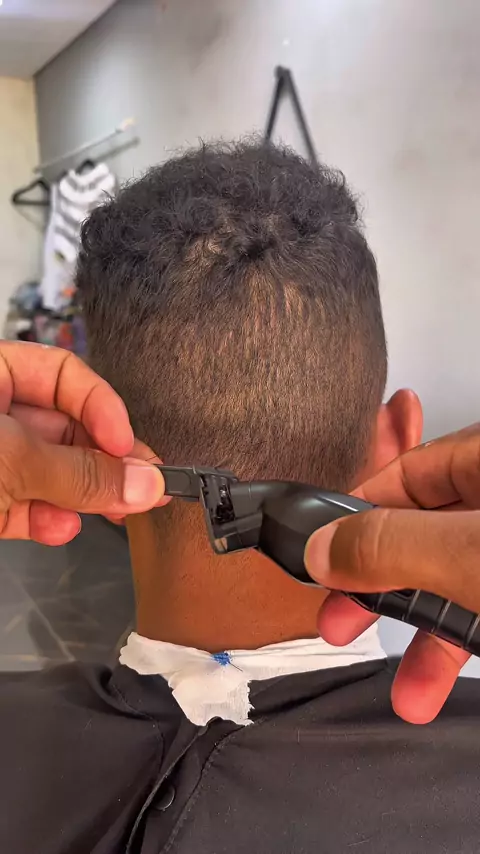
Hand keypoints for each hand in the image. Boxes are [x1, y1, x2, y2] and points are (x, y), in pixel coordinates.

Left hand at [0, 342, 165, 544]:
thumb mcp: (12, 458)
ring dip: (80, 496)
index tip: (125, 444)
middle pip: (61, 428)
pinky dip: (44, 518)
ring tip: (112, 512)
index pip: (63, 373)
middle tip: (141, 486)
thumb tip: (146, 483)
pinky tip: (61, 528)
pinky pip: (22, 504)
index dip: (100, 407)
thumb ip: (79, 472)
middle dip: (100, 461)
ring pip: (46, 472)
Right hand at [304, 424, 479, 723]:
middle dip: (379, 587)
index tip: (321, 556)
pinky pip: (478, 609)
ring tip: (404, 690)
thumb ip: (388, 546)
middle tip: (341, 621)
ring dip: (421, 640)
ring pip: (452, 582)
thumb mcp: (466, 552)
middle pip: (420, 533)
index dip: (355, 514)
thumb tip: (322, 548)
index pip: (404, 474)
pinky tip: (434, 686)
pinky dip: (456, 648)